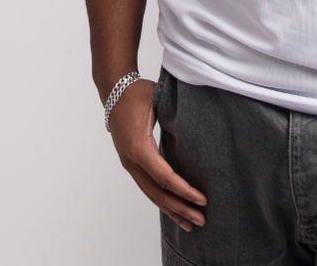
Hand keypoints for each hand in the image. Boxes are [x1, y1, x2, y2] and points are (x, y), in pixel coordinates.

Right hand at [107, 78, 207, 231]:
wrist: (115, 92)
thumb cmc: (138, 93)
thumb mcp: (159, 101)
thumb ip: (176, 116)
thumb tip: (200, 127)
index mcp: (139, 148)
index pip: (165, 177)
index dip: (184, 190)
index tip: (202, 199)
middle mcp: (132, 161)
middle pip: (158, 193)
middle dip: (180, 208)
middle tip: (202, 220)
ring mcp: (130, 165)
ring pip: (151, 195)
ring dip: (171, 210)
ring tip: (190, 223)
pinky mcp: (132, 164)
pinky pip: (147, 187)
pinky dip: (162, 201)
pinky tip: (174, 210)